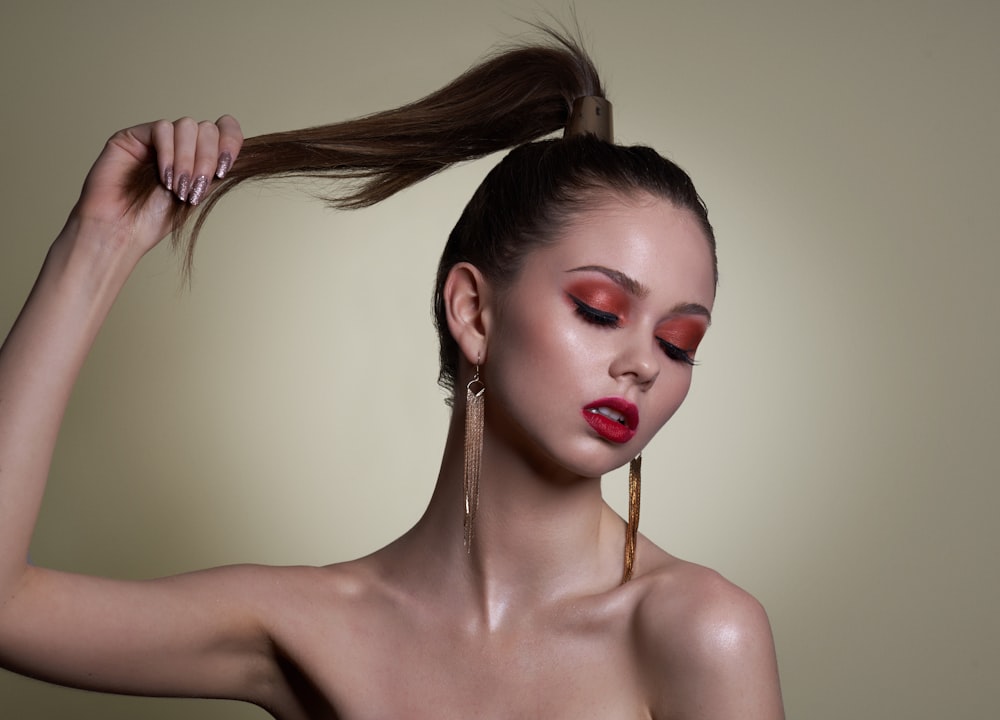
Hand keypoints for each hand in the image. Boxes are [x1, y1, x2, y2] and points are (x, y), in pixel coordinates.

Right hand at [72, 115, 242, 257]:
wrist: (123, 230)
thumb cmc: (157, 218)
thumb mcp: (200, 193)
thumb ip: (217, 170)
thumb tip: (241, 153)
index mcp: (199, 155)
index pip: (225, 129)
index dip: (230, 142)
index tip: (225, 169)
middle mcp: (180, 144)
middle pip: (208, 128)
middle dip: (207, 160)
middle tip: (195, 188)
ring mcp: (158, 138)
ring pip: (187, 125)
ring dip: (188, 160)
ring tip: (178, 188)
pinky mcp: (135, 136)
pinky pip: (162, 129)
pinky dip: (169, 154)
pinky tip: (164, 177)